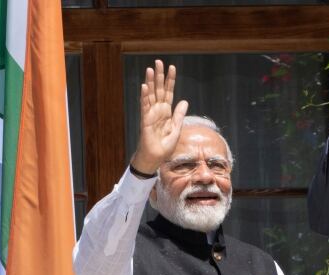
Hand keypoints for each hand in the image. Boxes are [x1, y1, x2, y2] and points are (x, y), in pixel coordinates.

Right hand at [130, 59, 189, 174]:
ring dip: (151, 82)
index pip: (169, 93)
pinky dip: (144, 96)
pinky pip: (145, 107)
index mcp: (166, 112)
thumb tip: (184, 101)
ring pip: (151, 95)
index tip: (172, 68)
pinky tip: (144, 86)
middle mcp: (158, 110)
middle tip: (158, 62)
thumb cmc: (164, 146)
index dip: (170, 81)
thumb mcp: (176, 129)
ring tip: (150, 69)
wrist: (156, 158)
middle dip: (159, 76)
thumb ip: (179, 115)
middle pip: (159, 90)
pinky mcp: (146, 121)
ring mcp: (151, 114)